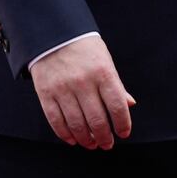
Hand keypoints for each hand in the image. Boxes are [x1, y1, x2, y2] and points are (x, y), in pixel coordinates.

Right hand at [29, 35, 135, 149]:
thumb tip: (129, 104)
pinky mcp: (46, 93)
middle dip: (104, 137)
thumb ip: (116, 85)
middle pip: (97, 120)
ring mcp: (63, 88)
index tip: (124, 133)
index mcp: (103, 72)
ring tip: (91, 143)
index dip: (123, 124)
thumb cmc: (84, 48)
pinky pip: (56, 121)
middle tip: (107, 144)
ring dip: (86, 139)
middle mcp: (83, 82)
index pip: (117, 106)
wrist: (54, 33)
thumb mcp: (105, 60)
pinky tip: (73, 138)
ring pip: (77, 124)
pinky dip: (65, 134)